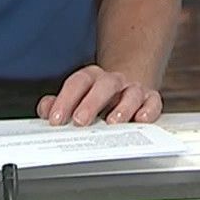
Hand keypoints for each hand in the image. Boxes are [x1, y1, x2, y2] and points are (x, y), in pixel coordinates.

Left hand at [38, 65, 161, 125]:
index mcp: (92, 78)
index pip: (78, 82)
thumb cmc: (97, 97)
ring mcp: (133, 89)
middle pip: (104, 85)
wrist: (125, 87)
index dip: (66, 100)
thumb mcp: (76, 97)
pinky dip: (148, 110)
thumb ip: (58, 104)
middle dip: (91, 103)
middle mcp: (113, 81)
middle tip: (80, 121)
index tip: (56, 119)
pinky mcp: (150, 100)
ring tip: (112, 122)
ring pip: (131, 93)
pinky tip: (140, 119)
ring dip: (122, 107)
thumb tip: (46, 109)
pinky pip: (153, 102)